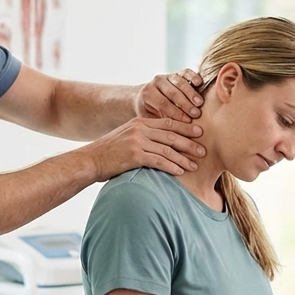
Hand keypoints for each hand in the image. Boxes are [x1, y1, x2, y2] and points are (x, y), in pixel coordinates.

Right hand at [80, 116, 204, 180]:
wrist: (90, 160)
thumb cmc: (109, 153)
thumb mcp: (126, 138)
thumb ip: (143, 137)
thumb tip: (161, 144)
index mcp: (140, 122)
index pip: (168, 123)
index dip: (185, 128)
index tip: (199, 132)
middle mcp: (140, 129)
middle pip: (171, 135)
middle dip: (189, 143)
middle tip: (204, 149)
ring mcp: (137, 141)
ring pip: (168, 149)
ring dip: (184, 158)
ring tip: (195, 165)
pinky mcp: (134, 155)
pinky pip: (159, 161)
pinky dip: (172, 166)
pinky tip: (180, 171)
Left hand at [137, 69, 204, 121]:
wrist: (145, 98)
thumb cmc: (150, 113)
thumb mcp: (151, 119)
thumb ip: (161, 123)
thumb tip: (176, 133)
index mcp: (148, 94)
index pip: (163, 103)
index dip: (176, 113)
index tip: (187, 121)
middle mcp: (156, 82)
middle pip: (172, 93)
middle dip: (185, 104)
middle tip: (196, 114)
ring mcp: (167, 76)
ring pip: (180, 82)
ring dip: (191, 93)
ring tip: (200, 103)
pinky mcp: (178, 73)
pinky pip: (186, 72)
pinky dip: (193, 76)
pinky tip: (200, 83)